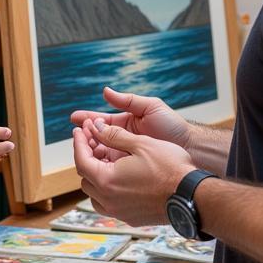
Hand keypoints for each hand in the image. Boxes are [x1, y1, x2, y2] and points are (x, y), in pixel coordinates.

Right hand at [70, 87, 192, 162]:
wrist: (189, 148)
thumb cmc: (172, 126)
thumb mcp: (150, 107)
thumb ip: (127, 100)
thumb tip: (106, 91)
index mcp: (125, 123)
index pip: (101, 121)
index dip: (86, 120)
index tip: (74, 118)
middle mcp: (123, 140)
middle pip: (97, 138)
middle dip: (85, 136)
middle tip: (76, 135)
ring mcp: (125, 155)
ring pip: (101, 154)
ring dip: (90, 151)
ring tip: (82, 148)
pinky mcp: (131, 170)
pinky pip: (112, 169)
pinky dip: (101, 166)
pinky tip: (93, 165)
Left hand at [72, 118, 194, 224]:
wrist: (192, 196)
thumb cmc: (169, 168)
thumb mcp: (140, 143)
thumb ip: (114, 135)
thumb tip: (96, 127)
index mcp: (106, 180)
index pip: (81, 160)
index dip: (79, 142)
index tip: (79, 129)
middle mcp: (108, 200)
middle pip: (85, 178)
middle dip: (87, 157)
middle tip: (94, 141)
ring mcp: (119, 212)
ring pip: (95, 194)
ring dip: (96, 176)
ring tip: (106, 160)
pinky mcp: (131, 218)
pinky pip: (110, 204)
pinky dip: (108, 190)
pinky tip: (119, 177)